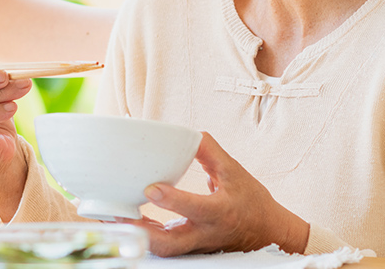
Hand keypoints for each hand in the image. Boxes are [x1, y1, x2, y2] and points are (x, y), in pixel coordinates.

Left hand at [129, 132, 309, 255]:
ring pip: (164, 250)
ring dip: (139, 236)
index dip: (172, 200)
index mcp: (220, 212)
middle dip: (143, 232)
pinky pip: (165, 247)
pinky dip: (146, 237)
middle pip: (171, 243)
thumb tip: (191, 134)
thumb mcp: (235, 171)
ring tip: (117, 218)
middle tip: (119, 215)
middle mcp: (206, 233)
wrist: (268, 232)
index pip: (195, 208)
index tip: (151, 188)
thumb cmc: (251, 201)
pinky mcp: (191, 249)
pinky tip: (130, 223)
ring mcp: (197, 245)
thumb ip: (211, 152)